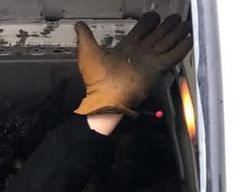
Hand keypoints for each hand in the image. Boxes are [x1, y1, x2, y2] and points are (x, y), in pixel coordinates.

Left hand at [74, 12, 192, 116]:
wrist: (105, 98)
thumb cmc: (96, 79)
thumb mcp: (88, 53)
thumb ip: (85, 37)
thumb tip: (79, 25)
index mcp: (126, 47)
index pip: (141, 30)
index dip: (148, 22)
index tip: (154, 16)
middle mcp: (140, 53)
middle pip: (157, 34)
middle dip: (167, 26)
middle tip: (175, 18)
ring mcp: (149, 61)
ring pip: (167, 42)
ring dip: (176, 33)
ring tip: (185, 24)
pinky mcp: (156, 69)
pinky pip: (172, 56)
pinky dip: (182, 48)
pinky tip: (189, 39)